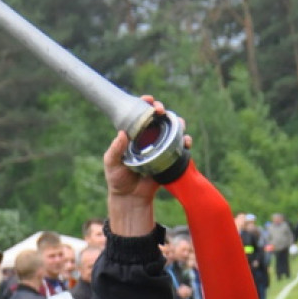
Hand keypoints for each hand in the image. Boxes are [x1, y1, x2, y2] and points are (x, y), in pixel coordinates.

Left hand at [104, 96, 191, 235]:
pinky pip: (179, 148)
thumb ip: (115, 150)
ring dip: (177, 123)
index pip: (139, 114)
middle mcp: (147, 138)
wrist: (130, 198)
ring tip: (178, 123)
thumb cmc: (118, 179)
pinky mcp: (168, 158)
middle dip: (162, 110)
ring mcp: (159, 147)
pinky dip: (185, 142)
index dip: (144, 104)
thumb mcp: (111, 164)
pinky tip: (186, 142)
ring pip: (171, 130)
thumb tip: (122, 134)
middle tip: (160, 111)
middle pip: (158, 118)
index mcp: (133, 135)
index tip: (148, 100)